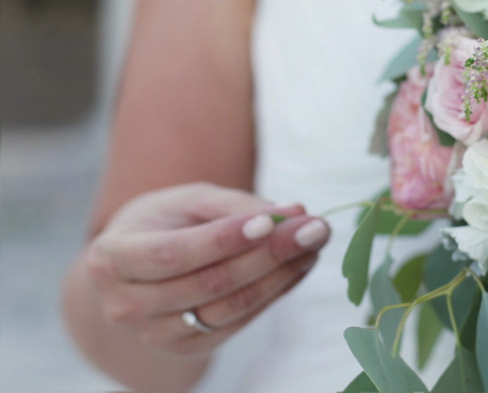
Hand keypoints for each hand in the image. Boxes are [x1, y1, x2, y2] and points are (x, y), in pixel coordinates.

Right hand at [84, 182, 329, 356]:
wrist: (137, 269)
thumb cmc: (162, 223)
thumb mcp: (187, 201)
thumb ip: (234, 206)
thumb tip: (292, 213)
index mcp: (110, 260)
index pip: (173, 254)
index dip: (224, 239)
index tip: (272, 220)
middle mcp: (126, 306)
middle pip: (211, 283)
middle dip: (270, 253)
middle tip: (316, 226)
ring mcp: (156, 335)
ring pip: (232, 306)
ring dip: (283, 273)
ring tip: (315, 242)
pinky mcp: (188, 347)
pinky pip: (241, 320)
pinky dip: (276, 291)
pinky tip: (300, 264)